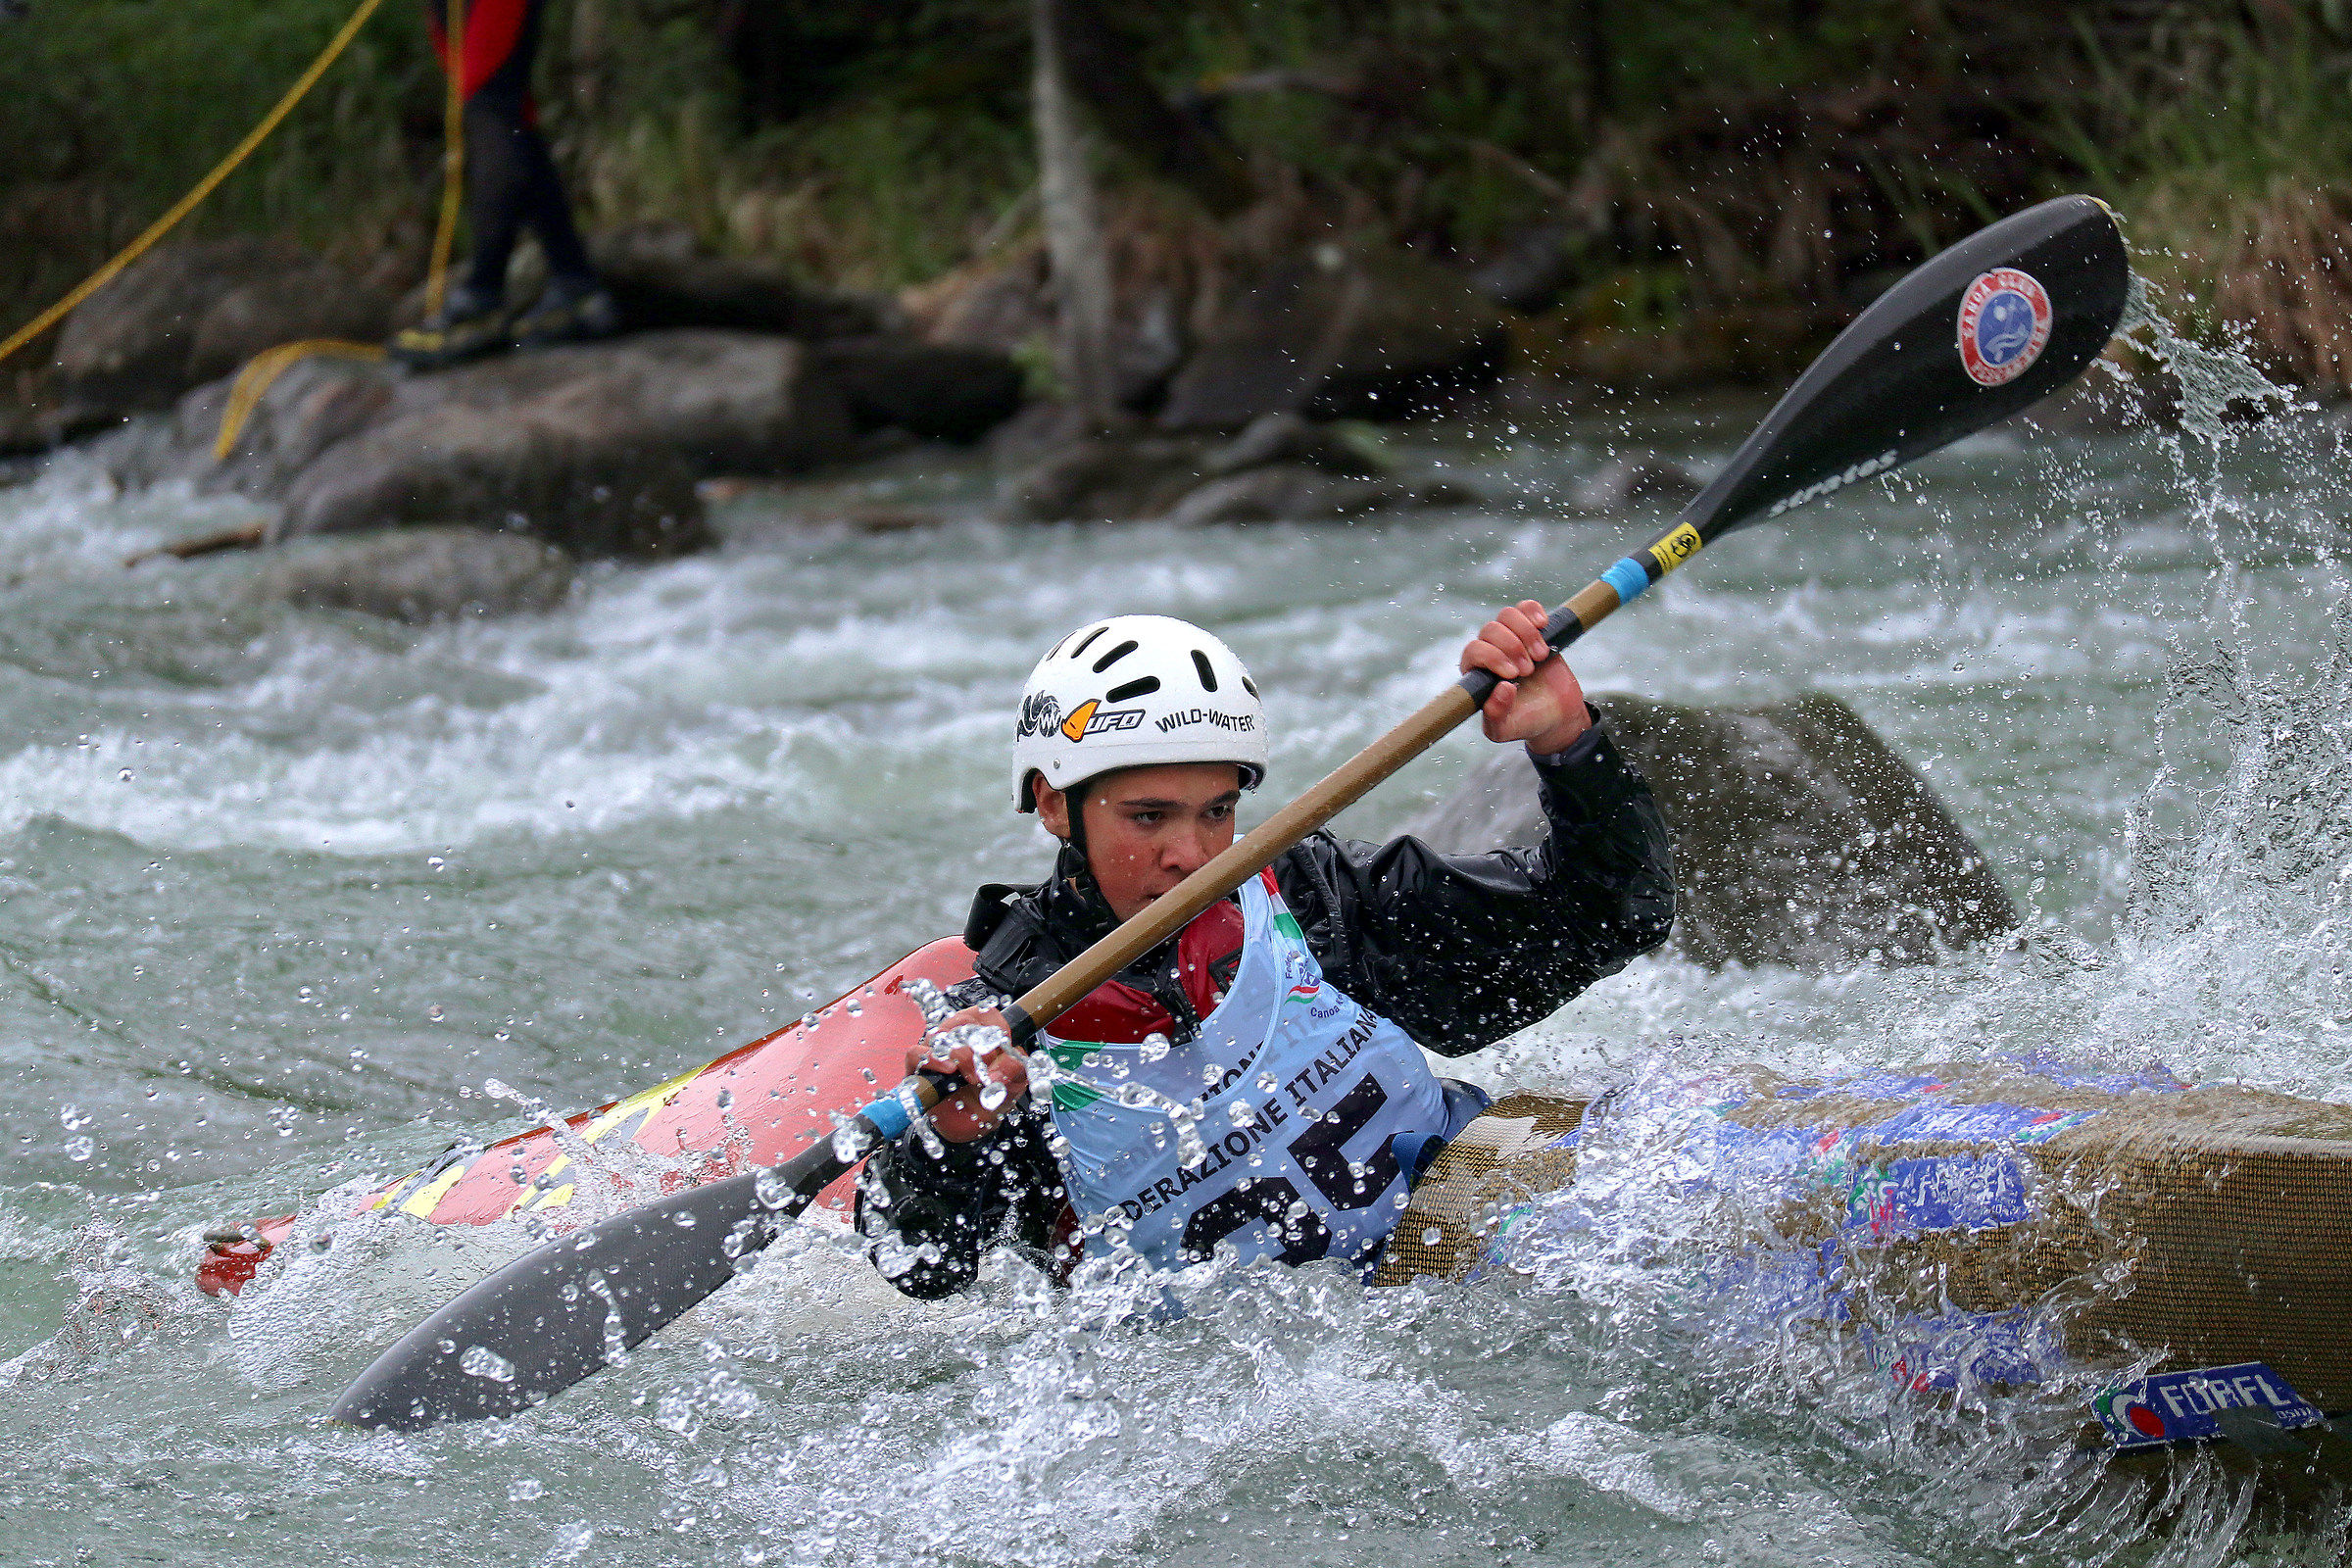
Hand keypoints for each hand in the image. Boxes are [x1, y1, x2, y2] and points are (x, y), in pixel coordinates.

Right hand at [905, 1008, 1027, 1142]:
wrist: (975, 1123)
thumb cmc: (994, 1094)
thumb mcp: (1016, 1081)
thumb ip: (1015, 1069)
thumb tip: (1001, 1068)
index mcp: (983, 1030)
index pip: (985, 1013)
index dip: (995, 1029)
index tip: (1003, 1049)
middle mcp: (957, 1035)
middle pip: (962, 1022)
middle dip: (977, 1046)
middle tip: (986, 1071)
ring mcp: (936, 1050)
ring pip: (940, 1034)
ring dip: (960, 1054)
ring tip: (973, 1077)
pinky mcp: (919, 1068)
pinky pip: (915, 1053)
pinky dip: (931, 1059)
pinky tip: (949, 1070)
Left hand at [1460, 599, 1589, 753]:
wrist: (1557, 715)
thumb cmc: (1526, 722)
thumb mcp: (1506, 729)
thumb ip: (1496, 714)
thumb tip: (1501, 688)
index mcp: (1477, 673)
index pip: (1473, 651)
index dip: (1493, 657)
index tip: (1513, 675)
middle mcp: (1490, 652)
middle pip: (1491, 630)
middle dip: (1513, 647)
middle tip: (1529, 670)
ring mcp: (1510, 638)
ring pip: (1507, 616)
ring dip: (1526, 633)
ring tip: (1541, 655)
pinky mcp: (1531, 630)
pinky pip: (1525, 607)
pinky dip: (1534, 612)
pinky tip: (1543, 625)